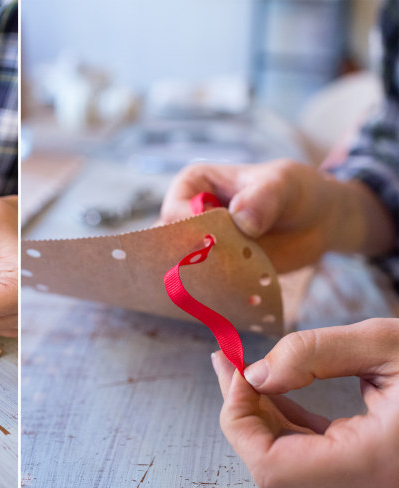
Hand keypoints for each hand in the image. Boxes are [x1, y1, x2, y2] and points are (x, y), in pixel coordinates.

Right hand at [160, 160, 393, 272]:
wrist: (319, 221)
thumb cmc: (296, 191)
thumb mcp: (283, 185)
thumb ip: (263, 198)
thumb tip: (241, 220)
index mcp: (193, 185)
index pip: (174, 213)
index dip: (193, 230)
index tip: (221, 241)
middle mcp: (189, 216)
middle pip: (172, 245)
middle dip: (191, 260)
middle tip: (218, 272)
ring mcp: (201, 245)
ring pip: (184, 269)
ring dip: (203, 281)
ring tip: (229, 287)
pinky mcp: (216, 269)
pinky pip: (205, 285)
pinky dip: (218, 294)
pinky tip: (237, 298)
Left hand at [211, 319, 398, 487]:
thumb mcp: (392, 346)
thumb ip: (316, 353)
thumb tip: (256, 372)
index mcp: (370, 465)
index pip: (268, 465)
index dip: (239, 418)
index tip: (238, 370)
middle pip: (273, 460)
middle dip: (242, 407)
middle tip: (224, 360)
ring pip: (294, 457)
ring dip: (264, 411)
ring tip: (240, 368)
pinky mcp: (376, 475)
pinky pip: (319, 452)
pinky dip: (293, 420)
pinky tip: (277, 387)